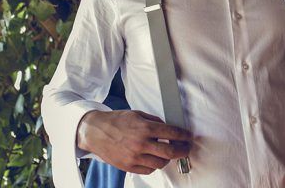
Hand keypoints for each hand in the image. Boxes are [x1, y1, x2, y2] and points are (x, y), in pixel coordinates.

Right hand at [77, 109, 192, 174]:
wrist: (95, 132)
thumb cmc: (116, 121)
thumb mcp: (137, 114)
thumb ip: (154, 121)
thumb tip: (168, 128)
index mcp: (145, 128)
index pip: (172, 133)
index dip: (184, 136)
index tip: (188, 137)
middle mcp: (141, 143)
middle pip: (170, 152)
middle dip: (183, 150)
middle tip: (186, 148)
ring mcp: (135, 157)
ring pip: (161, 163)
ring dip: (168, 159)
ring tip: (168, 153)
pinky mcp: (129, 166)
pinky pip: (149, 170)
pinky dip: (154, 165)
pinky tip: (154, 158)